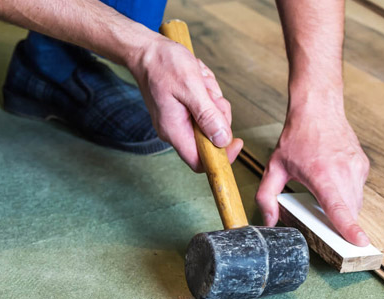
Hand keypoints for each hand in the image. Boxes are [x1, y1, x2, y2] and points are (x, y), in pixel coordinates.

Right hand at [127, 37, 242, 170]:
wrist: (146, 51)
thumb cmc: (163, 64)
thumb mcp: (190, 86)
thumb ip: (207, 115)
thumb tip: (222, 139)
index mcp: (174, 130)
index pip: (200, 162)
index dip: (222, 156)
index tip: (237, 140)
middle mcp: (175, 130)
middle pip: (211, 137)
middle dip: (218, 114)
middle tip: (208, 92)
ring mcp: (179, 120)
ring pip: (212, 120)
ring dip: (213, 99)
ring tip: (200, 82)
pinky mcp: (184, 110)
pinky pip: (206, 108)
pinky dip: (207, 94)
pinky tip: (198, 80)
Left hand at [255, 98, 370, 245]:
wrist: (319, 108)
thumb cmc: (298, 135)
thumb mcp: (275, 166)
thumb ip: (267, 196)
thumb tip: (268, 220)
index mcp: (323, 174)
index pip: (339, 208)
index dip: (349, 228)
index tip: (359, 241)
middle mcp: (344, 171)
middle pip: (349, 211)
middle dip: (338, 221)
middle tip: (321, 213)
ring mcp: (357, 168)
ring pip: (356, 202)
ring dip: (343, 206)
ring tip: (325, 189)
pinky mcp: (364, 165)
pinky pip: (358, 190)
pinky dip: (347, 192)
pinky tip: (333, 179)